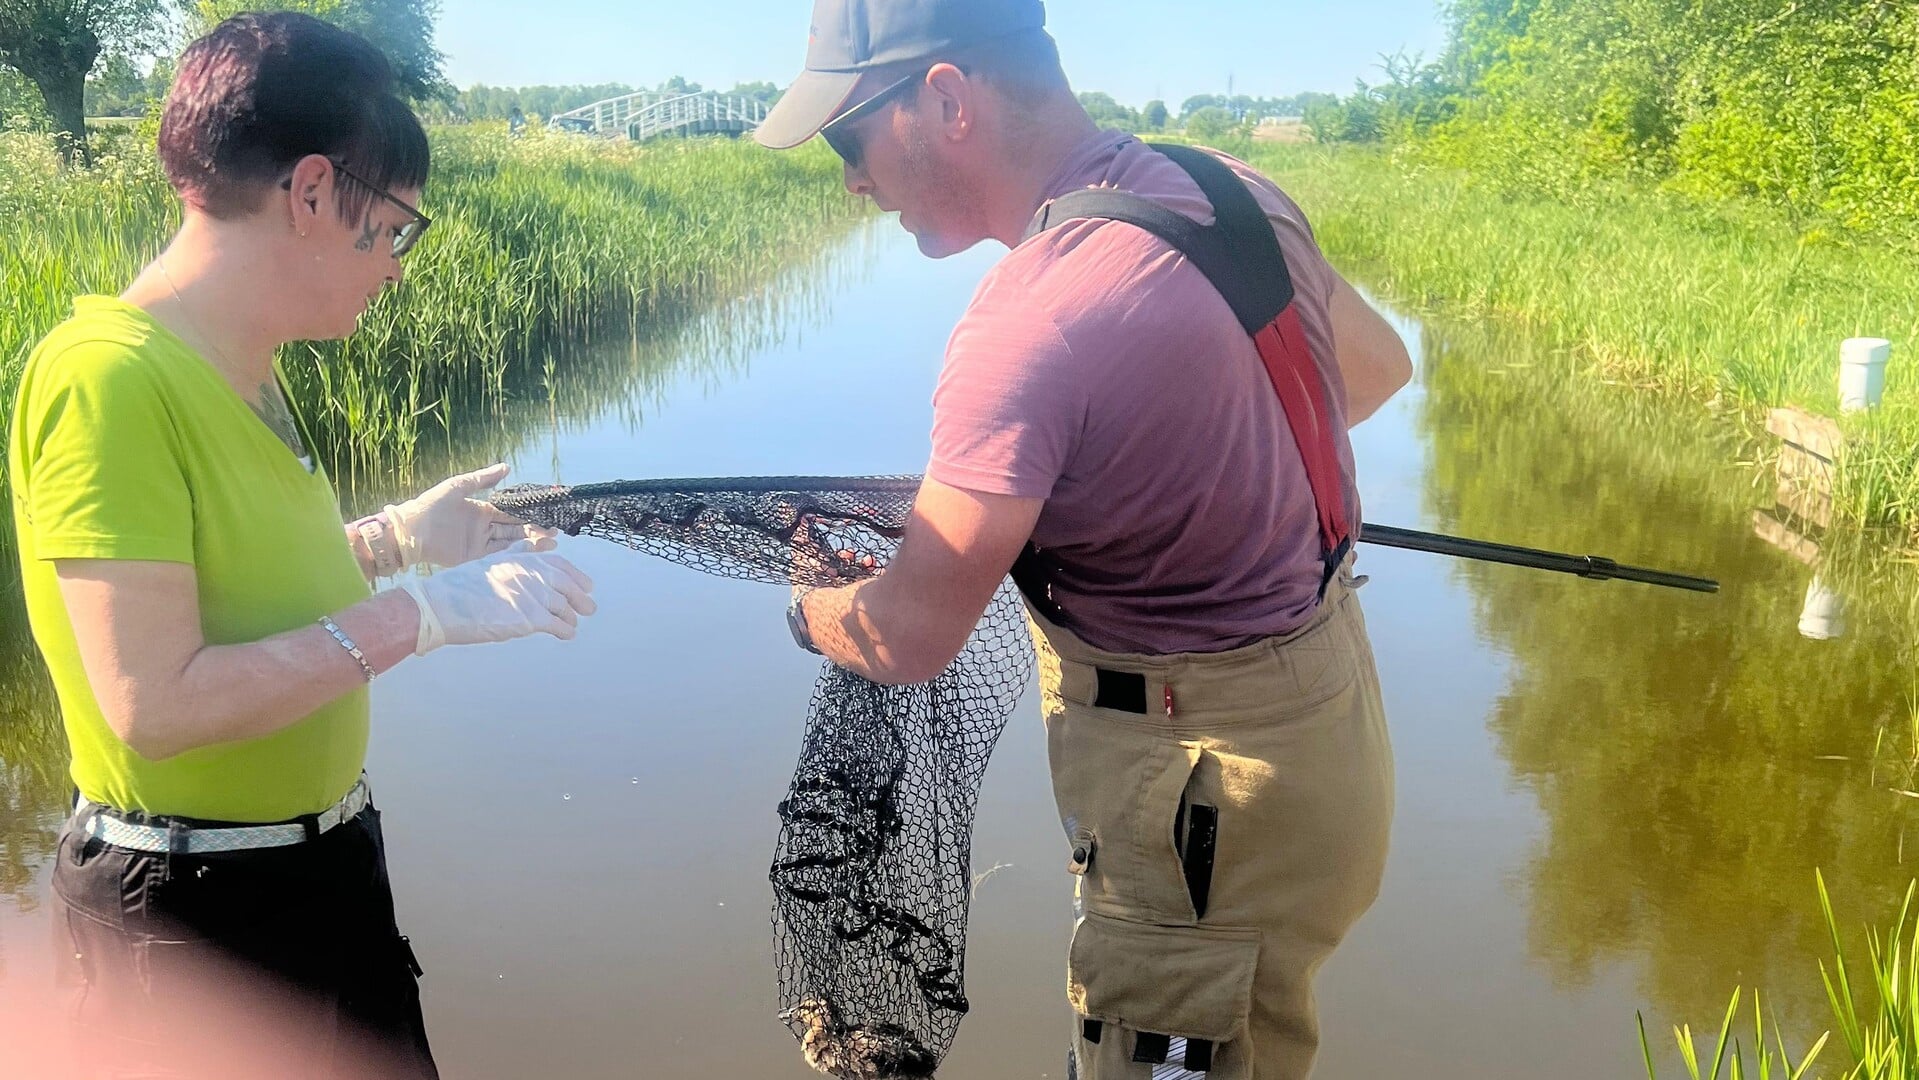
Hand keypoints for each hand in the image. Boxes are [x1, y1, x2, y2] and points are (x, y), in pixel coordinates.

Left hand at [386, 463, 555, 569]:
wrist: (410, 532)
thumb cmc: (431, 505)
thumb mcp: (458, 486)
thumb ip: (483, 479)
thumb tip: (507, 467)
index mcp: (481, 510)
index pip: (510, 511)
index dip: (528, 512)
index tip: (546, 513)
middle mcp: (484, 527)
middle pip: (514, 528)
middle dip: (535, 529)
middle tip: (555, 530)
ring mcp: (480, 543)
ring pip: (511, 542)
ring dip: (530, 542)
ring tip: (551, 542)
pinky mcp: (474, 558)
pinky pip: (498, 555)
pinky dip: (515, 553)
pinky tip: (531, 552)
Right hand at [395, 545, 596, 654]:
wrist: (442, 606)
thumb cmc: (460, 586)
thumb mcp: (489, 561)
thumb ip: (513, 553)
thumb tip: (530, 545)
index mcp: (522, 559)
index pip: (559, 564)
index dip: (577, 576)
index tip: (587, 586)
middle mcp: (531, 574)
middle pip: (567, 586)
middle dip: (581, 598)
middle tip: (590, 608)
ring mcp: (531, 596)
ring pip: (563, 607)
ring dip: (571, 617)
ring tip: (573, 624)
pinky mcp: (528, 618)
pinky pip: (556, 625)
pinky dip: (565, 630)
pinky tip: (567, 634)